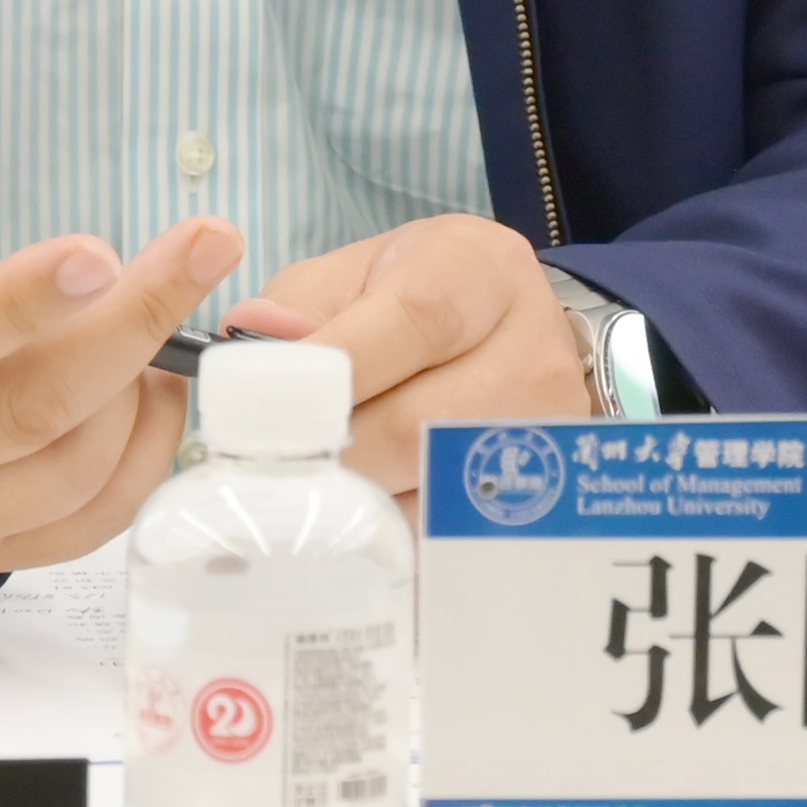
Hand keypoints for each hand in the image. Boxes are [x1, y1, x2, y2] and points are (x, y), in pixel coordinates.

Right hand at [0, 152, 241, 571]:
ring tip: (175, 314)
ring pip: (66, 472)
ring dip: (144, 392)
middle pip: (27, 408)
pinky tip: (158, 389)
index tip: (100, 252)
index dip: (22, 302)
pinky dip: (140, 464)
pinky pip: (77, 528)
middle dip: (133, 323)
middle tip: (204, 246)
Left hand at [236, 214, 587, 498]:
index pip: (416, 318)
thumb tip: (258, 338)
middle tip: (276, 462)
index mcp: (483, 271)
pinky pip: (449, 535)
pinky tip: (360, 518)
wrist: (510, 330)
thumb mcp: (359, 272)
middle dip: (336, 449)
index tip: (273, 398)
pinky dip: (395, 531)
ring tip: (311, 489)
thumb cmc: (421, 292)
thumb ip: (301, 303)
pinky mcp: (543, 501)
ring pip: (431, 494)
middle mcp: (532, 350)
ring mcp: (548, 432)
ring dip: (359, 501)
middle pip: (420, 423)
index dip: (339, 364)